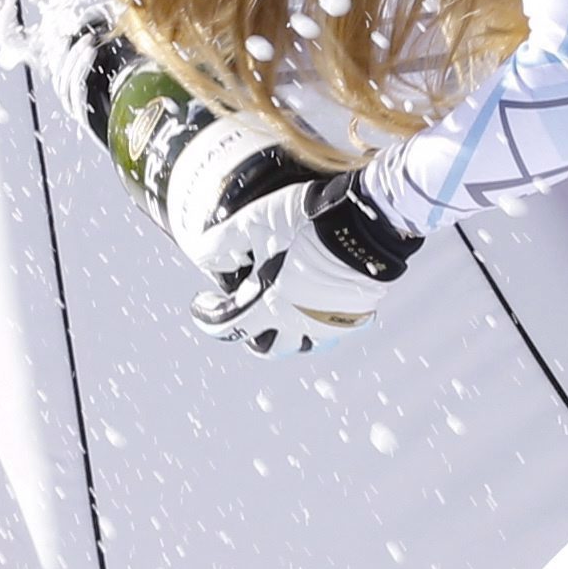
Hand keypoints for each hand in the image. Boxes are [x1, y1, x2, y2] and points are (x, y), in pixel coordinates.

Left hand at [190, 172, 420, 355]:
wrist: (366, 221)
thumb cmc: (307, 222)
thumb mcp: (253, 221)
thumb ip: (221, 242)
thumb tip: (202, 258)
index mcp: (269, 305)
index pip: (227, 327)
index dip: (207, 317)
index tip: (202, 303)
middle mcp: (298, 323)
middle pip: (267, 347)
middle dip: (250, 332)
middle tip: (245, 310)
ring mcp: (329, 323)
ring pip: (302, 342)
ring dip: (287, 331)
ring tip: (283, 305)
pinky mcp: (355, 316)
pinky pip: (333, 328)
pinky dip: (318, 318)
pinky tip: (316, 297)